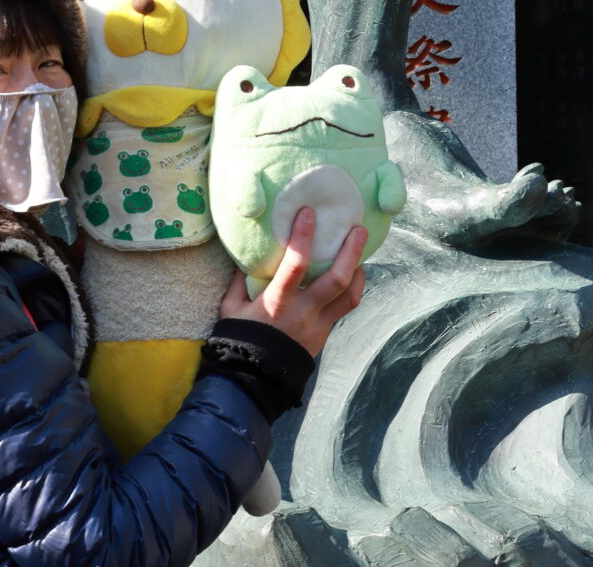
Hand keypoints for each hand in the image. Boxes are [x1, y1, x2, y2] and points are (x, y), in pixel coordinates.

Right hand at [218, 210, 367, 359]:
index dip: (303, 237)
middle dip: (350, 253)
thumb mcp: (231, 308)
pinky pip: (345, 308)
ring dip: (358, 271)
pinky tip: (352, 274)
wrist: (256, 380)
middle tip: (358, 229)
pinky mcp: (325, 334)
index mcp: (277, 302)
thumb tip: (247, 252)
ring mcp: (318, 326)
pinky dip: (352, 288)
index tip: (308, 212)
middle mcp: (303, 313)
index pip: (295, 265)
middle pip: (336, 281)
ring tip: (360, 251)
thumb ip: (239, 280)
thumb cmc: (241, 339)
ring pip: (349, 297)